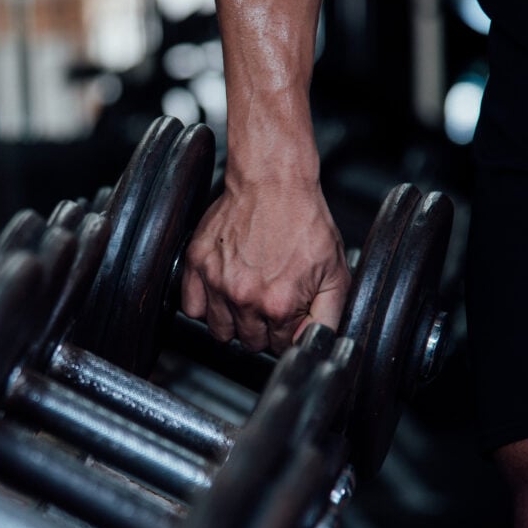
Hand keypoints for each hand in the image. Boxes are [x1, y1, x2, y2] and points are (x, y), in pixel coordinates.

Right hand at [180, 180, 349, 353]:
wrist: (273, 182)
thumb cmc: (304, 219)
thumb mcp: (335, 271)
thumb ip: (327, 316)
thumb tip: (314, 343)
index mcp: (280, 304)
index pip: (280, 346)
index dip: (287, 332)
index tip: (288, 315)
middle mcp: (245, 298)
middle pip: (249, 343)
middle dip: (262, 329)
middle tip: (269, 303)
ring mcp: (216, 283)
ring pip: (220, 331)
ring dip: (234, 321)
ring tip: (246, 298)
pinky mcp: (197, 265)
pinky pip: (192, 308)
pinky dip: (205, 306)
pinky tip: (222, 292)